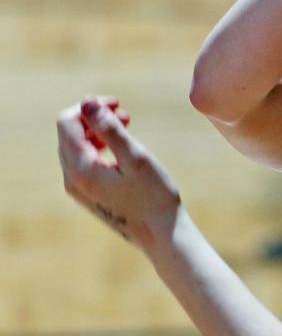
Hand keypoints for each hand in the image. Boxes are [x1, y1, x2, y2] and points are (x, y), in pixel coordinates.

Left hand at [57, 97, 180, 250]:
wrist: (160, 234)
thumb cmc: (153, 195)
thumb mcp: (135, 156)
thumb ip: (109, 128)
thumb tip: (87, 101)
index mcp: (80, 169)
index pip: (67, 123)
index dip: (90, 106)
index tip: (117, 103)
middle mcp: (71, 180)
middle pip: (69, 134)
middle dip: (94, 117)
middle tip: (126, 113)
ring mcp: (78, 189)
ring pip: (76, 147)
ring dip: (98, 131)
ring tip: (127, 126)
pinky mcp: (88, 195)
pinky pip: (83, 162)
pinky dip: (99, 147)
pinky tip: (121, 149)